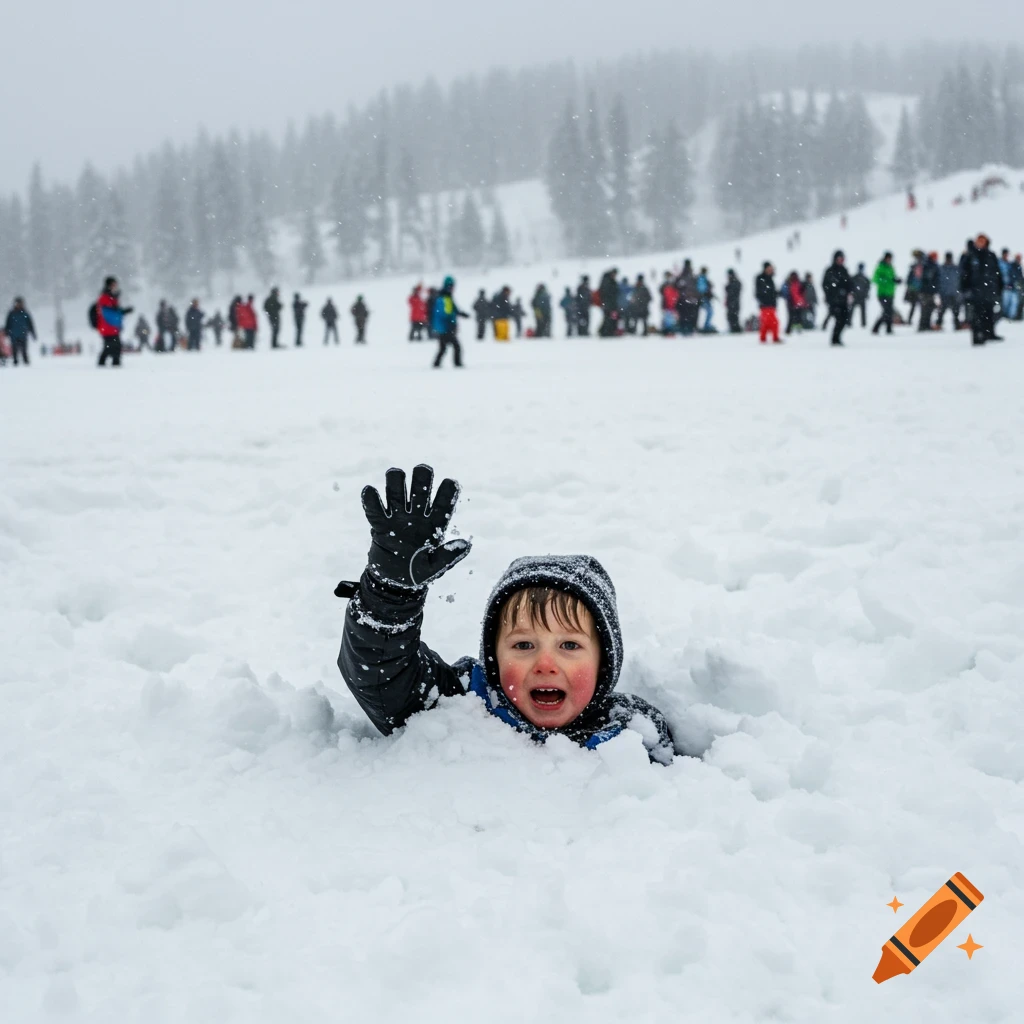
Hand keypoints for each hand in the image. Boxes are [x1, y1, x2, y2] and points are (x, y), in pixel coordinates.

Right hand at [361, 465, 469, 589]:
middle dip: (422, 478)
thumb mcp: (436, 568)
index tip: (451, 483)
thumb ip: (449, 555)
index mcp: (434, 524)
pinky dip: (371, 499)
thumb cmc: (418, 574)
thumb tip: (466, 544)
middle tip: (422, 471)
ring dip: (396, 481)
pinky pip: (374, 508)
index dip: (448, 492)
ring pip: (396, 491)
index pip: (444, 503)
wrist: (393, 584)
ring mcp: (397, 518)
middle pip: (420, 489)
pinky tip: (371, 491)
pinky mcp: (379, 524)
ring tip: (396, 475)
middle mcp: (417, 516)